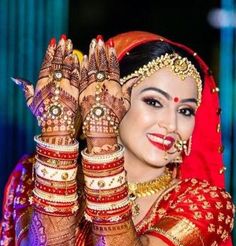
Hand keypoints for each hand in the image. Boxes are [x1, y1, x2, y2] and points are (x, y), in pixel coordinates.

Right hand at [12, 35, 79, 144]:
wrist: (58, 130)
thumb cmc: (44, 119)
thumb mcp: (32, 104)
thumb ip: (26, 89)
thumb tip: (16, 78)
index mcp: (42, 85)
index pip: (46, 65)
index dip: (50, 53)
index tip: (53, 42)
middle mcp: (54, 83)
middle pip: (58, 63)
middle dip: (61, 50)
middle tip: (65, 40)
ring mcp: (66, 87)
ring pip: (68, 67)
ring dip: (70, 55)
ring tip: (72, 46)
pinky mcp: (77, 92)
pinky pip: (78, 77)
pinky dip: (79, 67)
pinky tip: (81, 59)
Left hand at [79, 37, 126, 153]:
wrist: (101, 131)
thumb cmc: (115, 119)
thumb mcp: (125, 104)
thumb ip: (128, 88)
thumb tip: (136, 77)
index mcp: (114, 87)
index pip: (113, 67)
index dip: (111, 55)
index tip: (110, 44)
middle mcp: (103, 86)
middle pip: (101, 65)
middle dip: (100, 51)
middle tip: (98, 39)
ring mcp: (92, 89)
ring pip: (91, 69)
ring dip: (92, 55)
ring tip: (92, 44)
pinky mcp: (82, 94)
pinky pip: (82, 78)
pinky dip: (82, 67)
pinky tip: (82, 58)